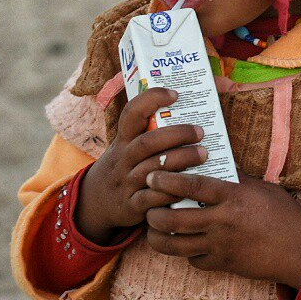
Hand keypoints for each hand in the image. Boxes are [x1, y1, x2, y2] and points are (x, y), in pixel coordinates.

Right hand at [76, 87, 210, 244]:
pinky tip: (189, 185)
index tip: (174, 94)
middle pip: (148, 142)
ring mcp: (126, 182)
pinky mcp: (132, 205)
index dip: (151, 100)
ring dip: (181, 160)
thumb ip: (149, 132)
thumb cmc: (124, 166)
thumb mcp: (126, 146)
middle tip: (200, 132)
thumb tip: (188, 107)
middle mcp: (123, 159)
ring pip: (153, 169)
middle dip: (177, 135)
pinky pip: (153, 198)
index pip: (131, 113)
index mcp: (123, 140)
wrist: (96, 202)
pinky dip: (172, 192)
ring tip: (204, 154)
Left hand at [142, 170, 300, 287]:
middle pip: (174, 220)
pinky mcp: (223, 265)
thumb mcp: (260, 188)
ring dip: (158, 236)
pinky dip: (184, 253)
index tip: (152, 175)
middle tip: (146, 205)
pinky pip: (194, 261)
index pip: (192, 187)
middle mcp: (223, 222)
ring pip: (176, 246)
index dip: (167, 180)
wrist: (300, 250)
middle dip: (153, 213)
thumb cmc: (283, 214)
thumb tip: (214, 162)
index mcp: (232, 198)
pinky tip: (183, 244)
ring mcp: (220, 246)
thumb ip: (235, 178)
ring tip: (153, 227)